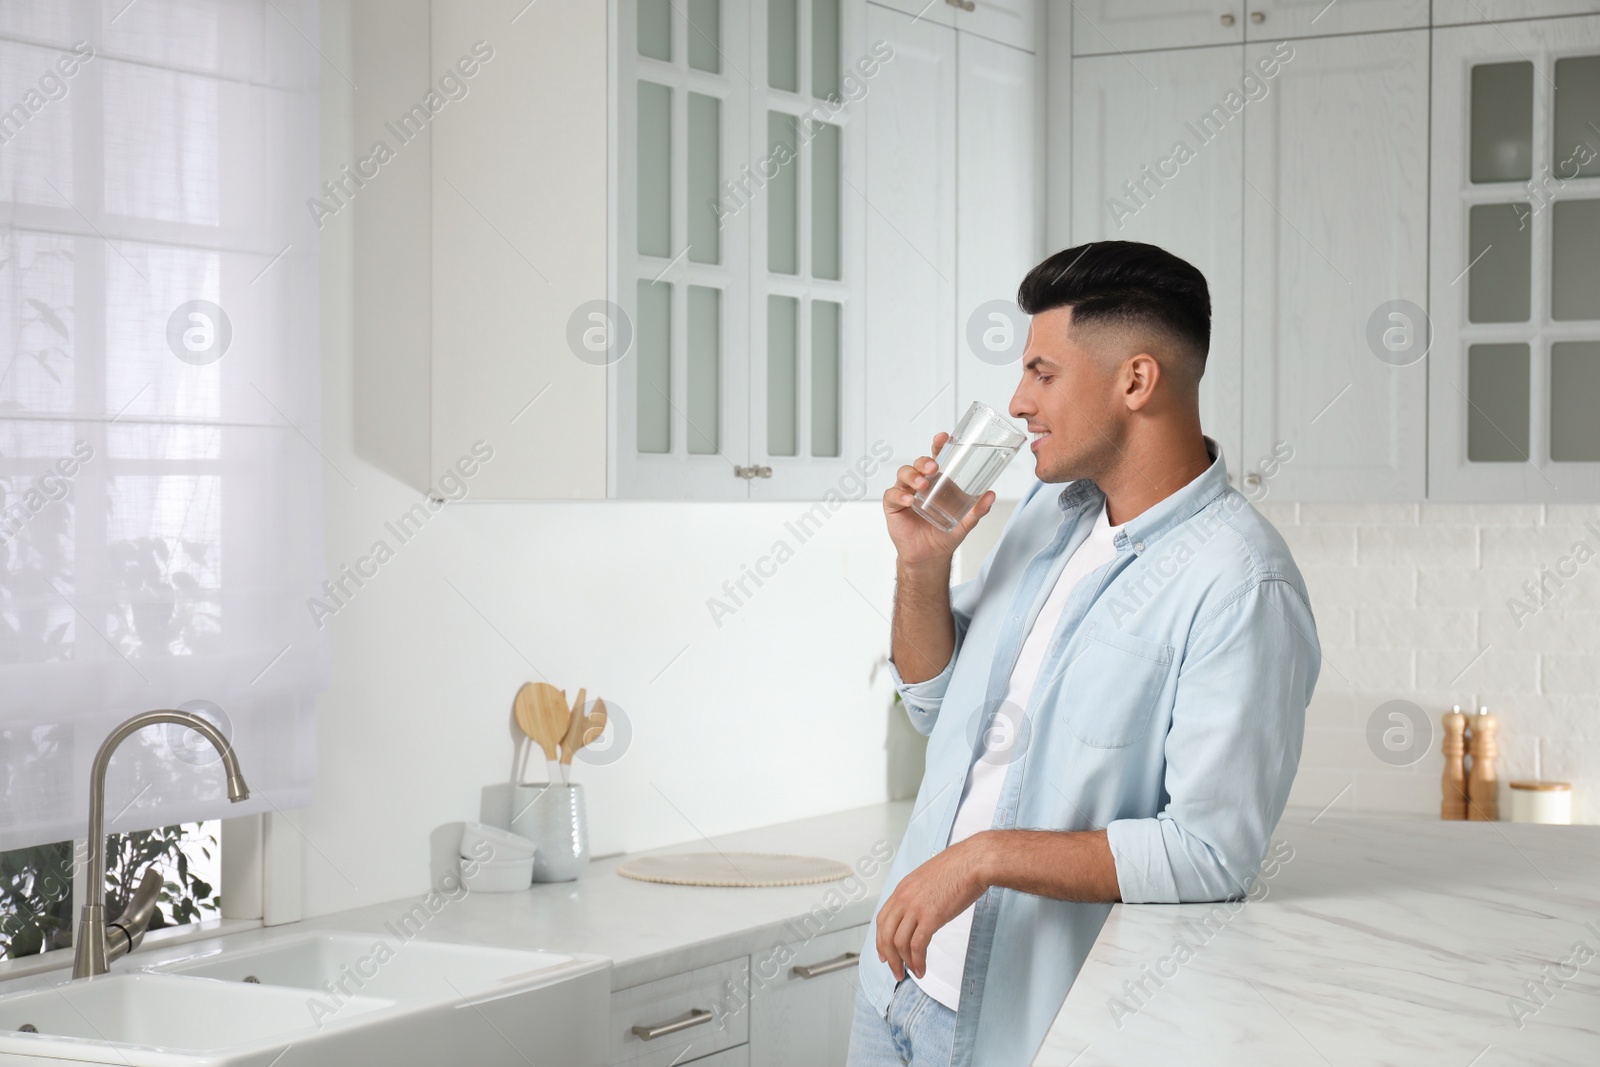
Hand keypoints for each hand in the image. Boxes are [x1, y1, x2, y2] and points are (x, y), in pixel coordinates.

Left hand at [874, 836, 989, 981]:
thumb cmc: (959, 866)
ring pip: (899, 943)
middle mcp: (905, 898)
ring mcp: (916, 907)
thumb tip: (923, 908)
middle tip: (895, 970)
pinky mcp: (931, 917)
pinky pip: (917, 945)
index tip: (884, 953)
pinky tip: (922, 968)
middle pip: (886, 934)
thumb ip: (921, 893)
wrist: (974, 861)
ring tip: (912, 973)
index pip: (883, 918)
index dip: (880, 939)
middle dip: (889, 957)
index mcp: (903, 888)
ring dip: (904, 962)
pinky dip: (918, 961)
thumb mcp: (930, 877)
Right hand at [882, 432, 996, 567]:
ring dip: (912, 476)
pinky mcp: (894, 506)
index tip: (943, 437)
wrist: (930, 556)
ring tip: (922, 484)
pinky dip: (900, 495)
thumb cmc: (945, 534)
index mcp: (938, 482)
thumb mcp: (966, 522)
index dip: (938, 445)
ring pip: (903, 474)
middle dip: (925, 461)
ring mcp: (905, 493)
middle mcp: (920, 483)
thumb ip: (978, 510)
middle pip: (918, 463)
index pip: (936, 458)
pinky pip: (893, 495)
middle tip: (934, 468)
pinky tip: (909, 500)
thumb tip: (990, 495)